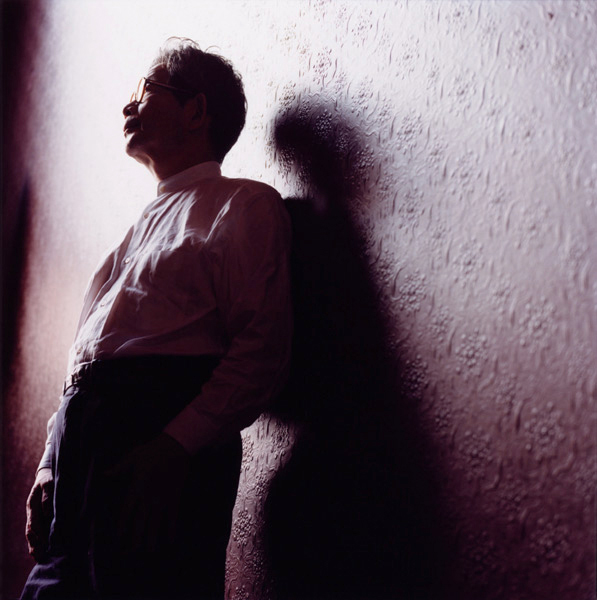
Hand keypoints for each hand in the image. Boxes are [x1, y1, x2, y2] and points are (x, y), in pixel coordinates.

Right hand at [25, 467, 53, 561]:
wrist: (47, 475)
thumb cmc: (49, 479)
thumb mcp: (48, 483)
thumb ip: (47, 496)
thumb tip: (47, 512)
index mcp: (32, 505)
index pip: (34, 521)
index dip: (38, 533)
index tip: (43, 542)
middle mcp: (32, 513)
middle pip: (31, 531)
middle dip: (35, 544)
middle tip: (39, 555)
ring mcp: (34, 517)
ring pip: (33, 535)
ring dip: (35, 546)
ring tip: (39, 558)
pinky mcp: (40, 519)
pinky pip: (37, 533)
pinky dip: (38, 542)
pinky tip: (41, 552)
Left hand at [105, 433, 191, 554]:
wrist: (175, 446)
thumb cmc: (152, 450)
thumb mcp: (132, 457)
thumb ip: (119, 468)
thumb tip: (104, 474)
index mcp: (136, 488)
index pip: (126, 512)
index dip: (122, 526)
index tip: (118, 538)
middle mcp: (148, 497)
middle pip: (140, 523)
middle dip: (135, 539)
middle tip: (132, 553)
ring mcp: (162, 499)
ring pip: (155, 523)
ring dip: (152, 538)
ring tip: (150, 551)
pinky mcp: (174, 496)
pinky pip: (173, 516)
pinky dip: (172, 528)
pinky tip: (170, 539)